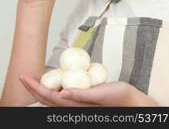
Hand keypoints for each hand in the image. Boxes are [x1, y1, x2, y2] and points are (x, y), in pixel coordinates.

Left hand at [20, 74, 157, 106]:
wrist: (130, 102)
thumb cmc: (118, 98)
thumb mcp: (100, 94)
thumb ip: (81, 95)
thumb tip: (62, 93)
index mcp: (75, 106)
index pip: (49, 97)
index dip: (35, 87)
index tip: (25, 77)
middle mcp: (74, 106)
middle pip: (47, 98)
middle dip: (34, 88)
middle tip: (25, 76)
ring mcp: (78, 102)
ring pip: (53, 97)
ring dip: (42, 87)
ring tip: (35, 78)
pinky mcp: (82, 97)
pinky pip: (63, 93)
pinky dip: (54, 87)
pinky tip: (55, 80)